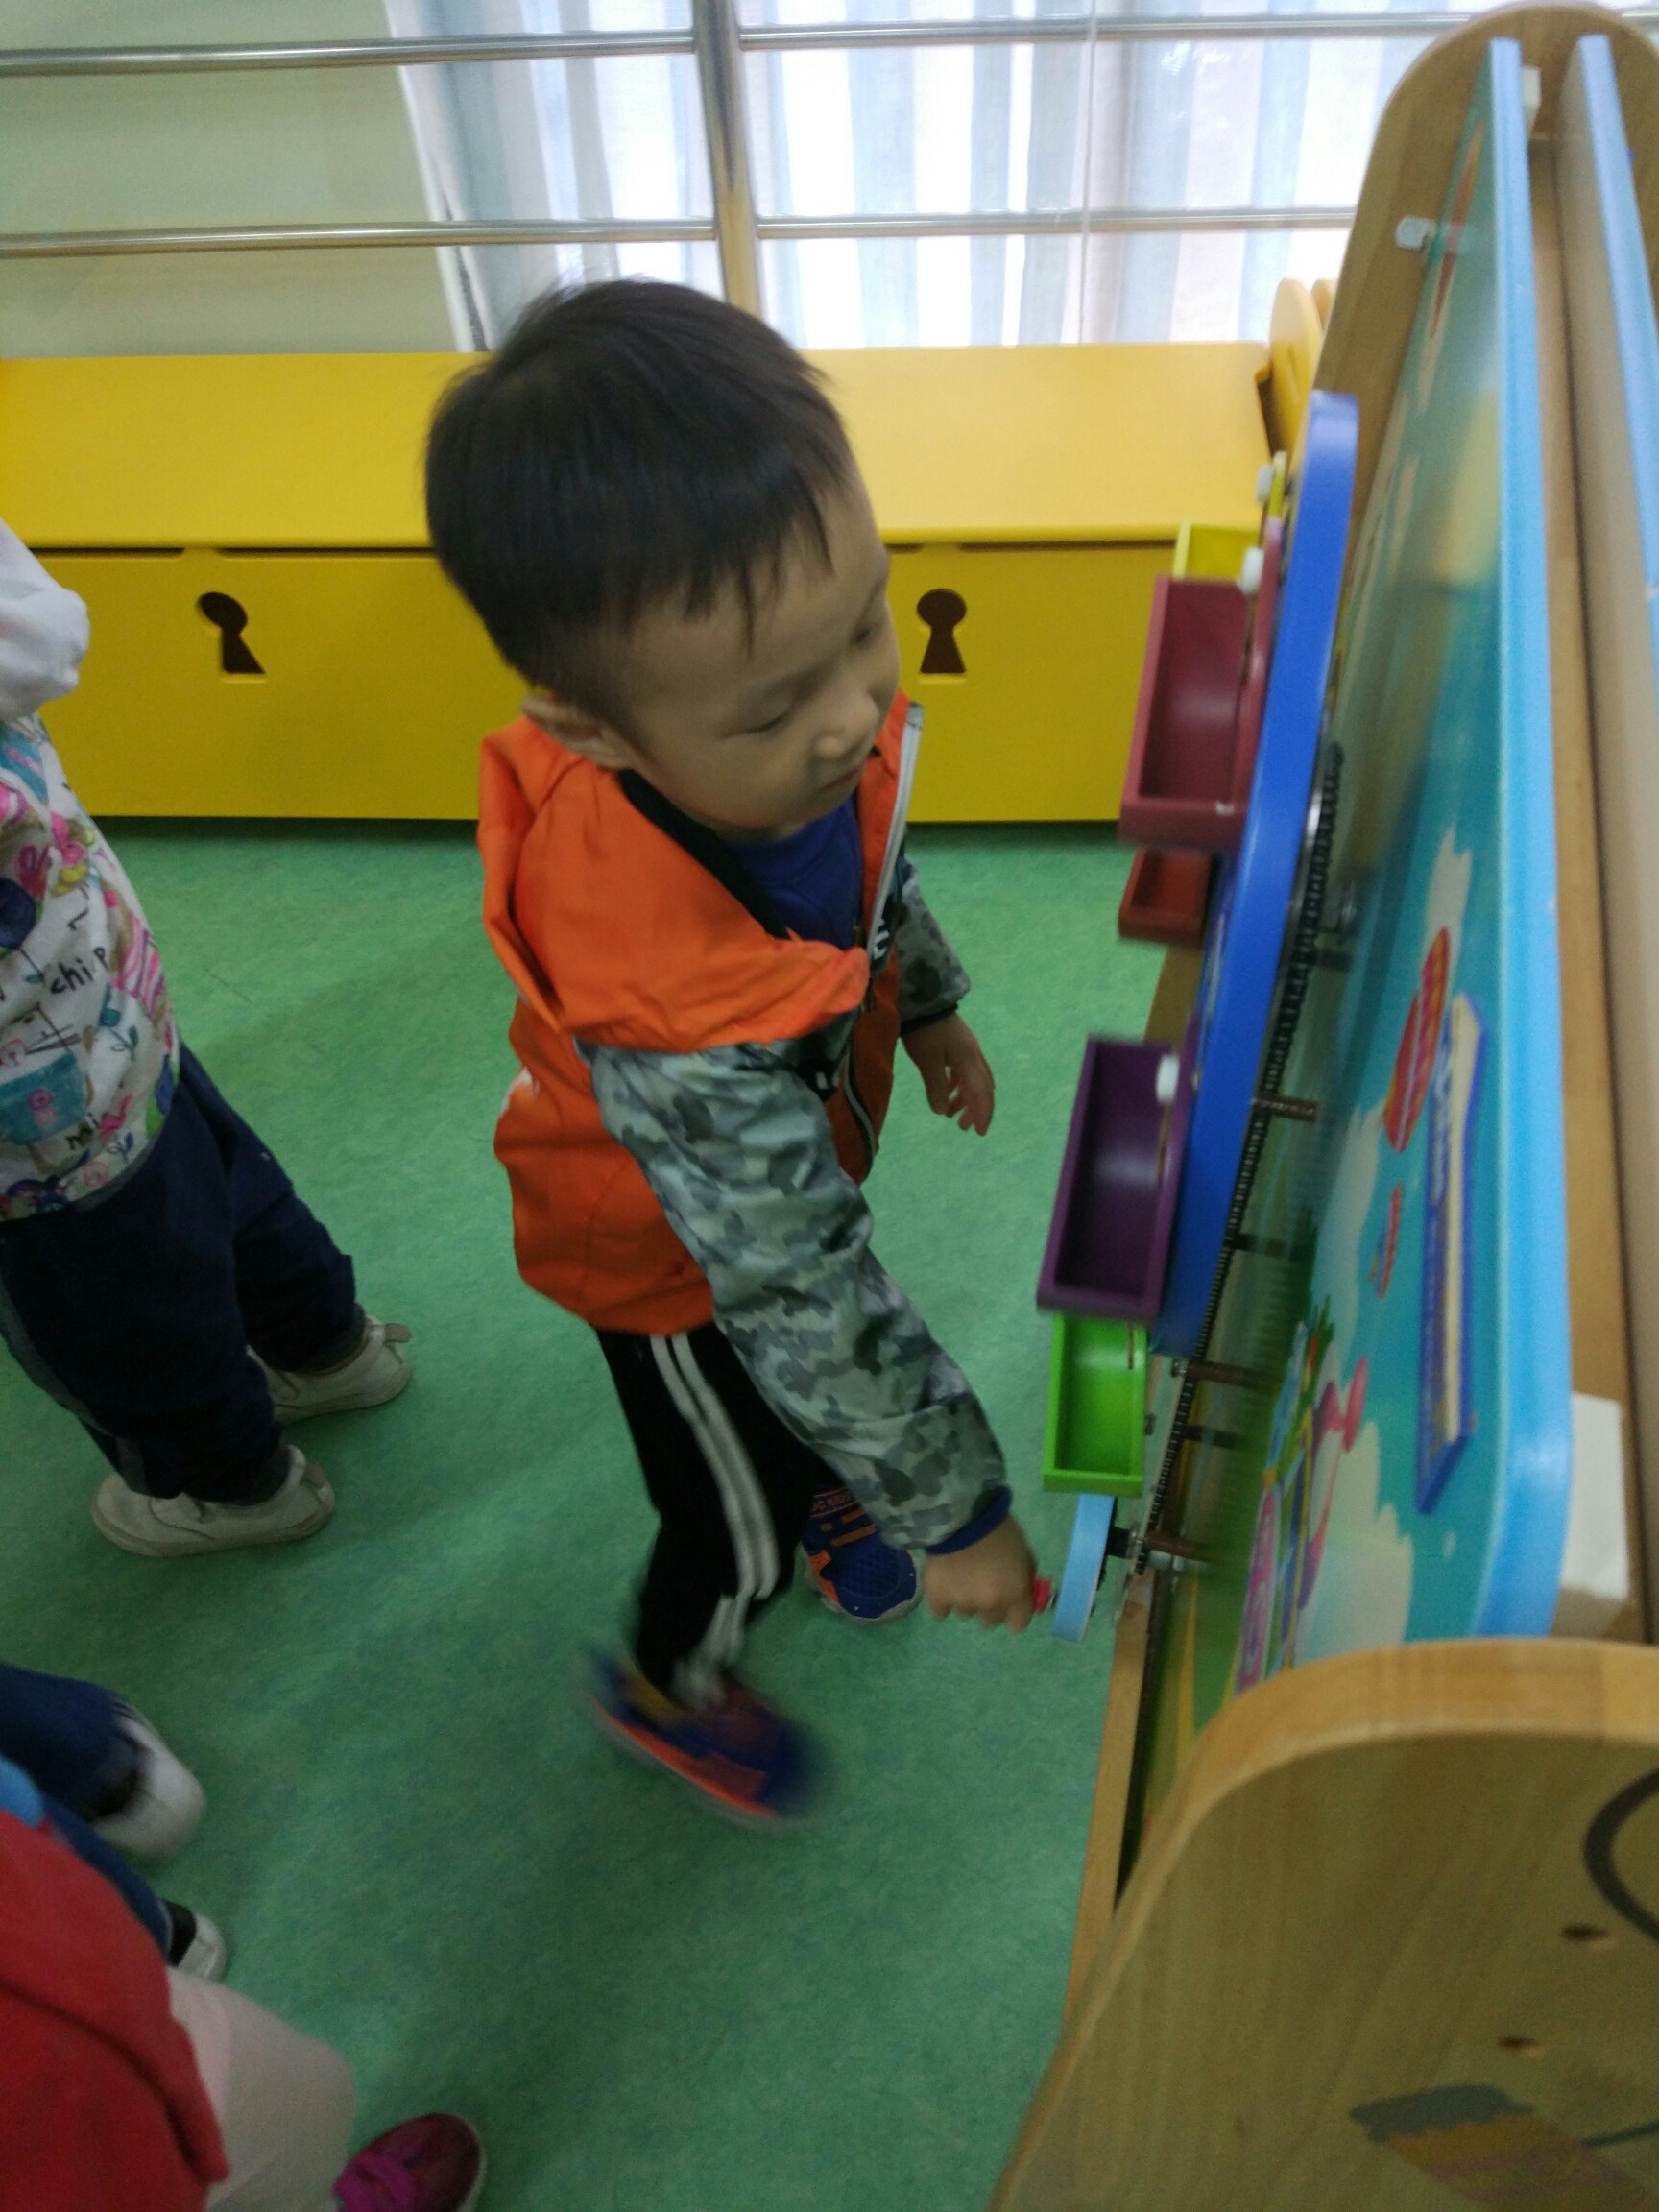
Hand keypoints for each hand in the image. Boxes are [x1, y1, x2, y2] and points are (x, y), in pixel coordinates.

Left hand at [903, 1012, 994, 1133]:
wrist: (923, 1001)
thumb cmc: (925, 1032)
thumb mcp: (927, 1062)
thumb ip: (936, 1087)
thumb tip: (940, 1110)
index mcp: (970, 1062)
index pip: (982, 1093)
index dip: (983, 1114)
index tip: (980, 1132)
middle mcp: (973, 1057)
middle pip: (982, 1088)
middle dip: (975, 1109)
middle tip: (963, 1127)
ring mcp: (966, 1050)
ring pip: (972, 1080)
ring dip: (964, 1099)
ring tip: (949, 1114)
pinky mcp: (957, 1045)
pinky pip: (962, 1071)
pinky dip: (956, 1085)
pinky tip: (944, 1092)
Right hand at [924, 1515, 1037, 1632]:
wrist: (961, 1515)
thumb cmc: (998, 1527)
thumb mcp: (1022, 1549)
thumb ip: (1024, 1574)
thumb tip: (1024, 1588)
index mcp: (1016, 1594)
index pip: (1018, 1624)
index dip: (1013, 1613)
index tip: (1008, 1602)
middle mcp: (991, 1605)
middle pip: (990, 1620)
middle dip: (987, 1605)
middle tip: (981, 1582)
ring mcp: (963, 1604)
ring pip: (966, 1612)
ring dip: (965, 1599)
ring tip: (960, 1573)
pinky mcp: (938, 1599)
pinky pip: (940, 1611)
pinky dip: (942, 1600)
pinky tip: (943, 1581)